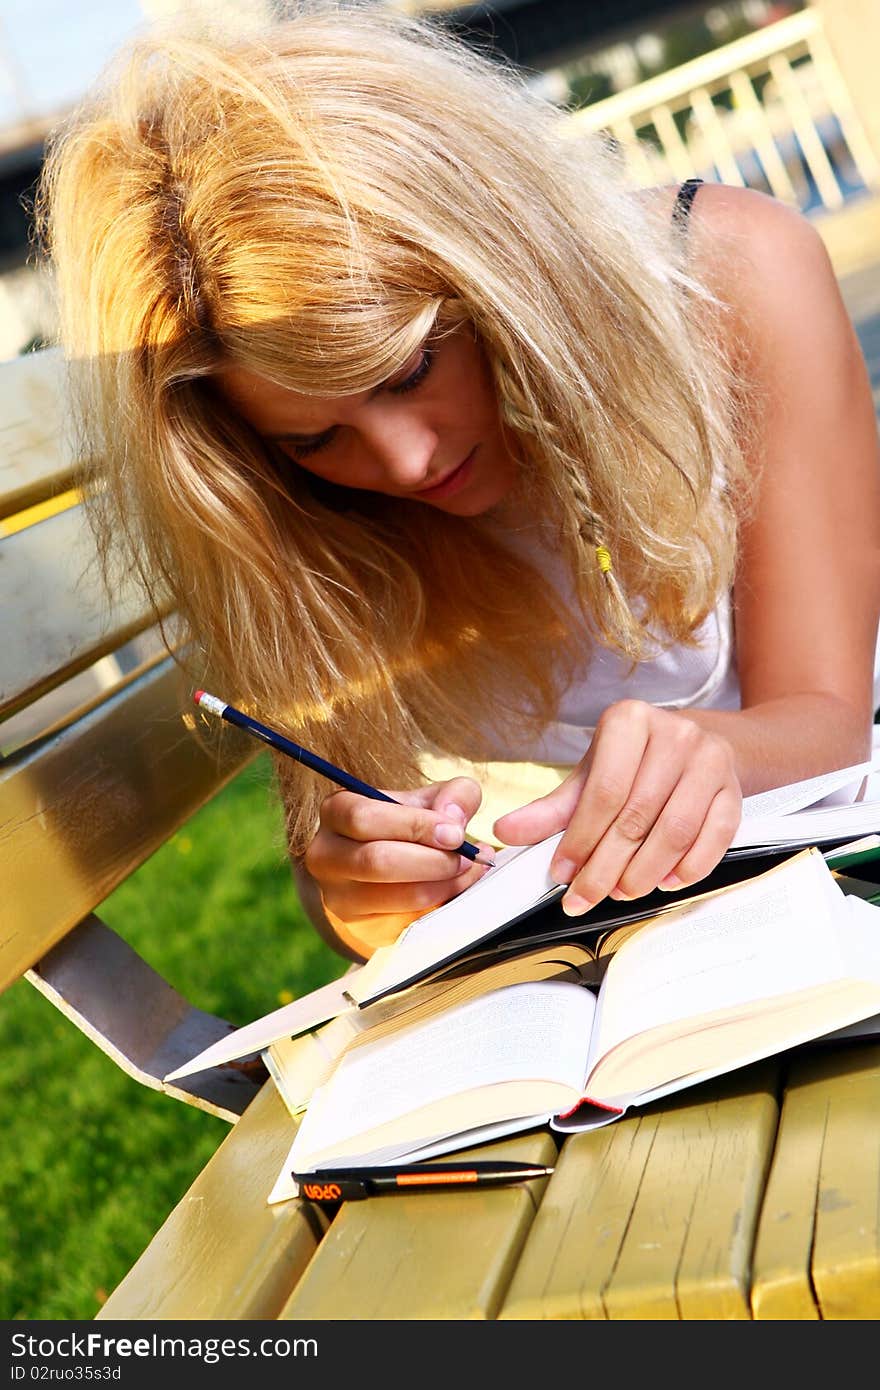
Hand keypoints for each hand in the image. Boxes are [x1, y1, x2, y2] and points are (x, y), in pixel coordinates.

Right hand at [304, 776, 492, 952]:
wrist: (384, 866)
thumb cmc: (407, 825)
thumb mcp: (429, 799)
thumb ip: (453, 795)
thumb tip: (454, 818)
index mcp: (336, 813)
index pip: (365, 818)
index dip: (415, 825)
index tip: (454, 833)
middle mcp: (326, 856)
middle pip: (378, 861)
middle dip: (433, 860)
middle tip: (466, 857)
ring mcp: (339, 897)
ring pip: (396, 897)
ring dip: (444, 885)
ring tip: (468, 871)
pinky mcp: (361, 928)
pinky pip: (408, 922)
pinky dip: (441, 905)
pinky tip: (456, 889)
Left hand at [493, 700, 742, 914]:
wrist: (699, 742)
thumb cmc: (636, 761)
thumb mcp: (591, 773)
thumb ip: (552, 808)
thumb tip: (507, 832)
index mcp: (629, 721)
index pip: (603, 791)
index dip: (580, 839)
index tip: (561, 873)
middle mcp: (674, 734)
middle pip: (636, 816)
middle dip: (607, 866)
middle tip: (586, 896)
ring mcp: (710, 759)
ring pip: (675, 830)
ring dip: (646, 872)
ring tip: (622, 892)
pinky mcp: (734, 788)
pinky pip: (715, 836)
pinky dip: (689, 867)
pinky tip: (666, 882)